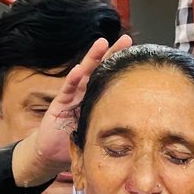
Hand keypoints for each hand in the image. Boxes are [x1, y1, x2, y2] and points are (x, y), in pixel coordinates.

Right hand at [13, 33, 132, 185]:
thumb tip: (141, 125)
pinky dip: (72, 80)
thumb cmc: (76, 142)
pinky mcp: (59, 104)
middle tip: (125, 40)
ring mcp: (71, 97)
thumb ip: (113, 124)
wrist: (51, 154)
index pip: (110, 78)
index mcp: (95, 98)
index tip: (138, 53)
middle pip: (99, 69)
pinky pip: (67, 90)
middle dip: (111, 53)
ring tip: (101, 44)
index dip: (122, 66)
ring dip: (92, 58)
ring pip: (83, 74)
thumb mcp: (98, 131)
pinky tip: (79, 70)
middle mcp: (84, 93)